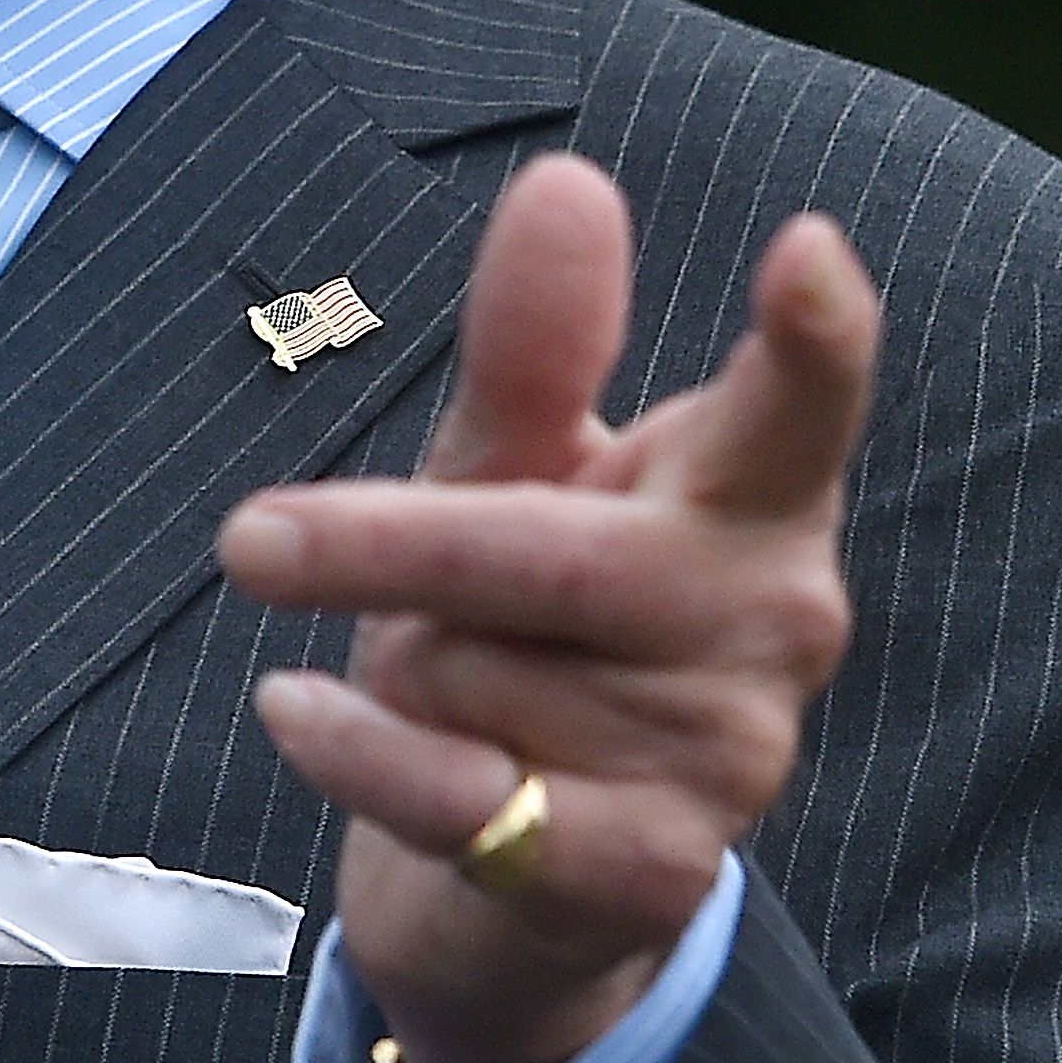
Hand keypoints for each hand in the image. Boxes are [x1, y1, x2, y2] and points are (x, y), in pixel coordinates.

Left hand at [220, 155, 879, 1062]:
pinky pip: (461, 789)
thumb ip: (535, 345)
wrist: (507, 881)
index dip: (814, 336)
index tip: (807, 252)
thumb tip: (567, 181)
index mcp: (753, 498)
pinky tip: (306, 714)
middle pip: (554, 552)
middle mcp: (775, 619)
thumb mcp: (512, 474)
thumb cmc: (518, 632)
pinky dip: (357, 750)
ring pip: (482, 671)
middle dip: (387, 548)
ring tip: (435, 691)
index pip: (801, 404)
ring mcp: (728, 754)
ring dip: (406, 672)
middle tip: (247, 541)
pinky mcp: (653, 871)